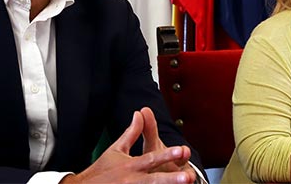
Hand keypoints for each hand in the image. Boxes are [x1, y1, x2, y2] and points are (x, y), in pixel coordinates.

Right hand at [61, 110, 196, 182]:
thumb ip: (132, 133)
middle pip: (154, 180)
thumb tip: (140, 113)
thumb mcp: (117, 150)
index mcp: (130, 166)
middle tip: (188, 177)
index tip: (181, 150)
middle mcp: (131, 181)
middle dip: (171, 179)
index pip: (151, 158)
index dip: (167, 155)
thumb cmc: (101, 170)